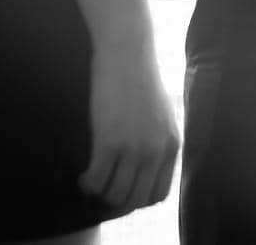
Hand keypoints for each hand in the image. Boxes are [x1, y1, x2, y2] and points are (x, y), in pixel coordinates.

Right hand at [81, 44, 179, 214]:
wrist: (127, 52)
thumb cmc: (140, 80)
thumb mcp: (161, 115)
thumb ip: (158, 142)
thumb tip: (145, 167)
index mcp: (172, 145)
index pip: (158, 194)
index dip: (138, 200)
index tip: (122, 193)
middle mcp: (157, 150)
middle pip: (136, 199)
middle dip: (116, 202)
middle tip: (102, 191)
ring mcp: (134, 147)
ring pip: (115, 194)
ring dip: (100, 194)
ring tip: (91, 181)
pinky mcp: (110, 140)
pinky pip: (97, 179)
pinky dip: (87, 183)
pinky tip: (83, 175)